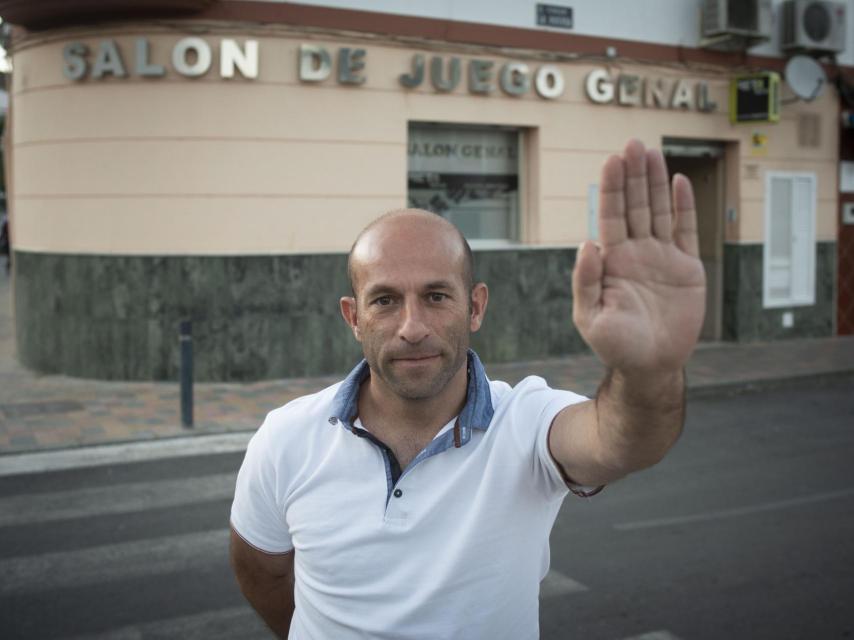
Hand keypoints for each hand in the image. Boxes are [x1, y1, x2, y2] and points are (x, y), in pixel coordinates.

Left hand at [572, 139, 705, 373]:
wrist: (650, 365)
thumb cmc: (615, 345)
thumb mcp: (590, 317)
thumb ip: (585, 282)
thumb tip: (587, 245)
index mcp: (612, 261)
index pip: (611, 216)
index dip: (612, 189)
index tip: (612, 161)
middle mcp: (636, 253)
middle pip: (635, 206)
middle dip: (633, 176)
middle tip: (633, 144)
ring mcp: (662, 258)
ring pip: (660, 211)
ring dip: (656, 183)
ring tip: (652, 152)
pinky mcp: (686, 268)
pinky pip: (686, 231)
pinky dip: (684, 207)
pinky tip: (679, 181)